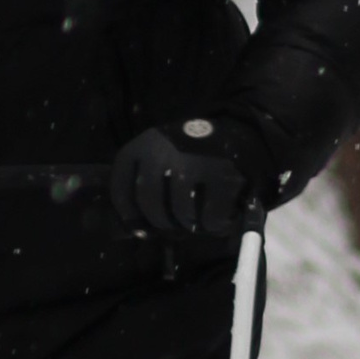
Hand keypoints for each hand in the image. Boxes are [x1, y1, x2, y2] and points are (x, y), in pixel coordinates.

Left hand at [109, 119, 255, 241]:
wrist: (238, 130)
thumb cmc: (192, 151)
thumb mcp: (161, 153)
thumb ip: (146, 181)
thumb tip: (137, 227)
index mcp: (143, 144)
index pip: (121, 185)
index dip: (127, 213)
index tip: (138, 227)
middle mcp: (163, 150)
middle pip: (149, 201)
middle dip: (159, 220)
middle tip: (171, 226)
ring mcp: (192, 161)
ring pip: (179, 209)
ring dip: (186, 222)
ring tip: (194, 221)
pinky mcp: (220, 173)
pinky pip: (210, 214)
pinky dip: (212, 224)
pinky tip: (215, 221)